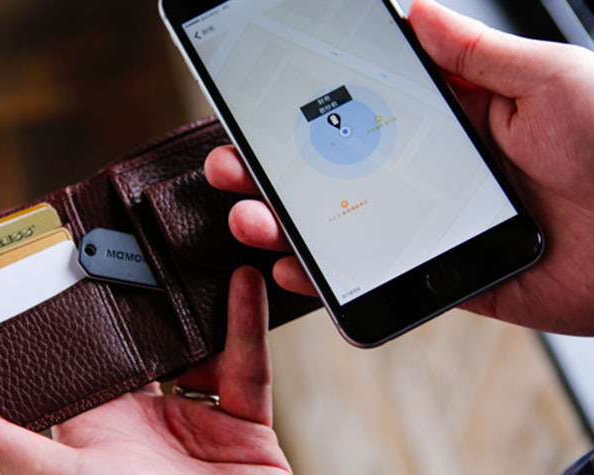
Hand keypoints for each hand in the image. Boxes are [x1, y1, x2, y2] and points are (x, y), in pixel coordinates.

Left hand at [0, 267, 289, 473]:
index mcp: (96, 434)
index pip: (80, 366)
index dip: (75, 323)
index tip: (66, 269)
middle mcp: (145, 424)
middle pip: (144, 347)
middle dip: (141, 300)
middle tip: (133, 242)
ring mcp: (196, 424)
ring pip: (199, 348)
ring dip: (197, 306)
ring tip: (187, 257)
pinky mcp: (245, 428)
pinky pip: (248, 365)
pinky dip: (247, 324)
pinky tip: (243, 282)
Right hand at [205, 0, 593, 334]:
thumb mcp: (547, 79)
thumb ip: (476, 53)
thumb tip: (417, 11)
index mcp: (456, 122)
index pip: (364, 113)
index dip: (308, 112)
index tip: (259, 108)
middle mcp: (435, 175)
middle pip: (339, 173)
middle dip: (277, 168)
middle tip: (233, 160)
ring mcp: (433, 229)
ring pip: (344, 228)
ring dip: (287, 224)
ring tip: (248, 213)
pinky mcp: (444, 279)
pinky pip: (377, 281)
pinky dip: (331, 282)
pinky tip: (293, 271)